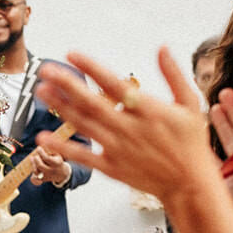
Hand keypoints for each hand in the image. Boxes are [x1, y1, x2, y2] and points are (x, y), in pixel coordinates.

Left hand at [26, 146, 70, 185]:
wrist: (61, 173)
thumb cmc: (57, 160)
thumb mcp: (56, 154)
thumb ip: (49, 150)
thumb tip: (41, 144)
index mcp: (57, 163)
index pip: (46, 158)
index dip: (41, 152)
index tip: (38, 148)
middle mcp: (52, 171)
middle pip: (40, 165)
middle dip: (36, 159)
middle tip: (35, 155)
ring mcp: (47, 176)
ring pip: (36, 171)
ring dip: (33, 164)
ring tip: (32, 158)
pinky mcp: (43, 180)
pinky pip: (35, 176)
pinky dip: (33, 170)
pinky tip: (33, 164)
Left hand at [33, 48, 222, 214]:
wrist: (189, 184)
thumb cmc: (191, 143)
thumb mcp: (190, 104)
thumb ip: (174, 75)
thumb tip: (163, 48)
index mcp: (148, 109)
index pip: (114, 84)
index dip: (91, 68)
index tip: (72, 54)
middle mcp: (129, 128)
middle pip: (92, 103)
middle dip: (66, 85)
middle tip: (45, 70)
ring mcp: (118, 149)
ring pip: (84, 125)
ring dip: (60, 108)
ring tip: (41, 92)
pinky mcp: (112, 168)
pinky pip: (83, 157)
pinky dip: (63, 147)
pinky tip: (43, 137)